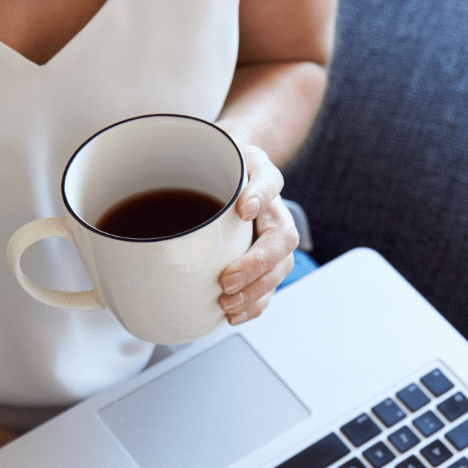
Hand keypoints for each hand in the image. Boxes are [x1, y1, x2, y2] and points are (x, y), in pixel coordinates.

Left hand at [218, 143, 298, 324]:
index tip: (243, 209)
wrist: (227, 172)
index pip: (269, 182)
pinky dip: (253, 305)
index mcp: (262, 178)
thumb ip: (200, 160)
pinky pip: (268, 287)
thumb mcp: (209, 152)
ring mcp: (272, 239)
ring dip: (256, 292)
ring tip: (228, 303)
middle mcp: (273, 209)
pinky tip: (233, 314)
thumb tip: (186, 175)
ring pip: (279, 269)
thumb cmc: (219, 165)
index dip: (260, 196)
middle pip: (281, 240)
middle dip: (256, 266)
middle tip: (228, 279)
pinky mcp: (263, 263)